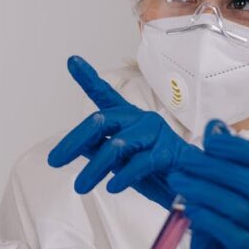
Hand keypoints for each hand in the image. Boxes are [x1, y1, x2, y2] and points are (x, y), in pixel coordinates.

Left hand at [47, 56, 196, 209]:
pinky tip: (112, 187)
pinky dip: (124, 175)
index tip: (72, 60)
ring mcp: (156, 133)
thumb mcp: (120, 160)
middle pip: (102, 120)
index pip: (105, 94)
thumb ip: (99, 149)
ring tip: (80, 186)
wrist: (194, 188)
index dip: (88, 77)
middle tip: (55, 160)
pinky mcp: (169, 153)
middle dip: (74, 140)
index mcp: (128, 117)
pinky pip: (142, 162)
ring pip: (118, 145)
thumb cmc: (154, 171)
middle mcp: (141, 119)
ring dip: (95, 168)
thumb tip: (76, 146)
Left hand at [169, 120, 248, 248]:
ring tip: (179, 181)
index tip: (209, 141)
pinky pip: (234, 234)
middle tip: (185, 160)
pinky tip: (188, 207)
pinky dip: (207, 216)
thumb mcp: (231, 189)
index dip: (240, 148)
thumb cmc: (234, 227)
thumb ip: (227, 158)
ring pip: (243, 208)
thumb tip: (215, 125)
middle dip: (216, 168)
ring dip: (205, 190)